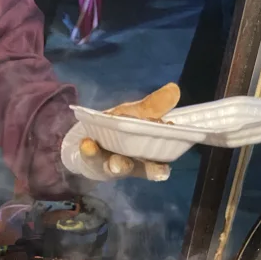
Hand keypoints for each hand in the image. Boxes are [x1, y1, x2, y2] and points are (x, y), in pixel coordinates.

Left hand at [61, 84, 180, 181]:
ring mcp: (109, 163)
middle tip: (136, 166)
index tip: (163, 170)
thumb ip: (155, 105)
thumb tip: (174, 89)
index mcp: (146, 157)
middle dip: (137, 166)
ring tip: (114, 161)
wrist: (92, 138)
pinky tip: (86, 143)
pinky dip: (89, 150)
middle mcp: (129, 164)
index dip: (159, 168)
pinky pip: (90, 156)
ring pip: (114, 165)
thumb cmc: (122, 129)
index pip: (156, 165)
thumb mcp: (139, 115)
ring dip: (115, 163)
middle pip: (135, 168)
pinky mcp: (92, 160)